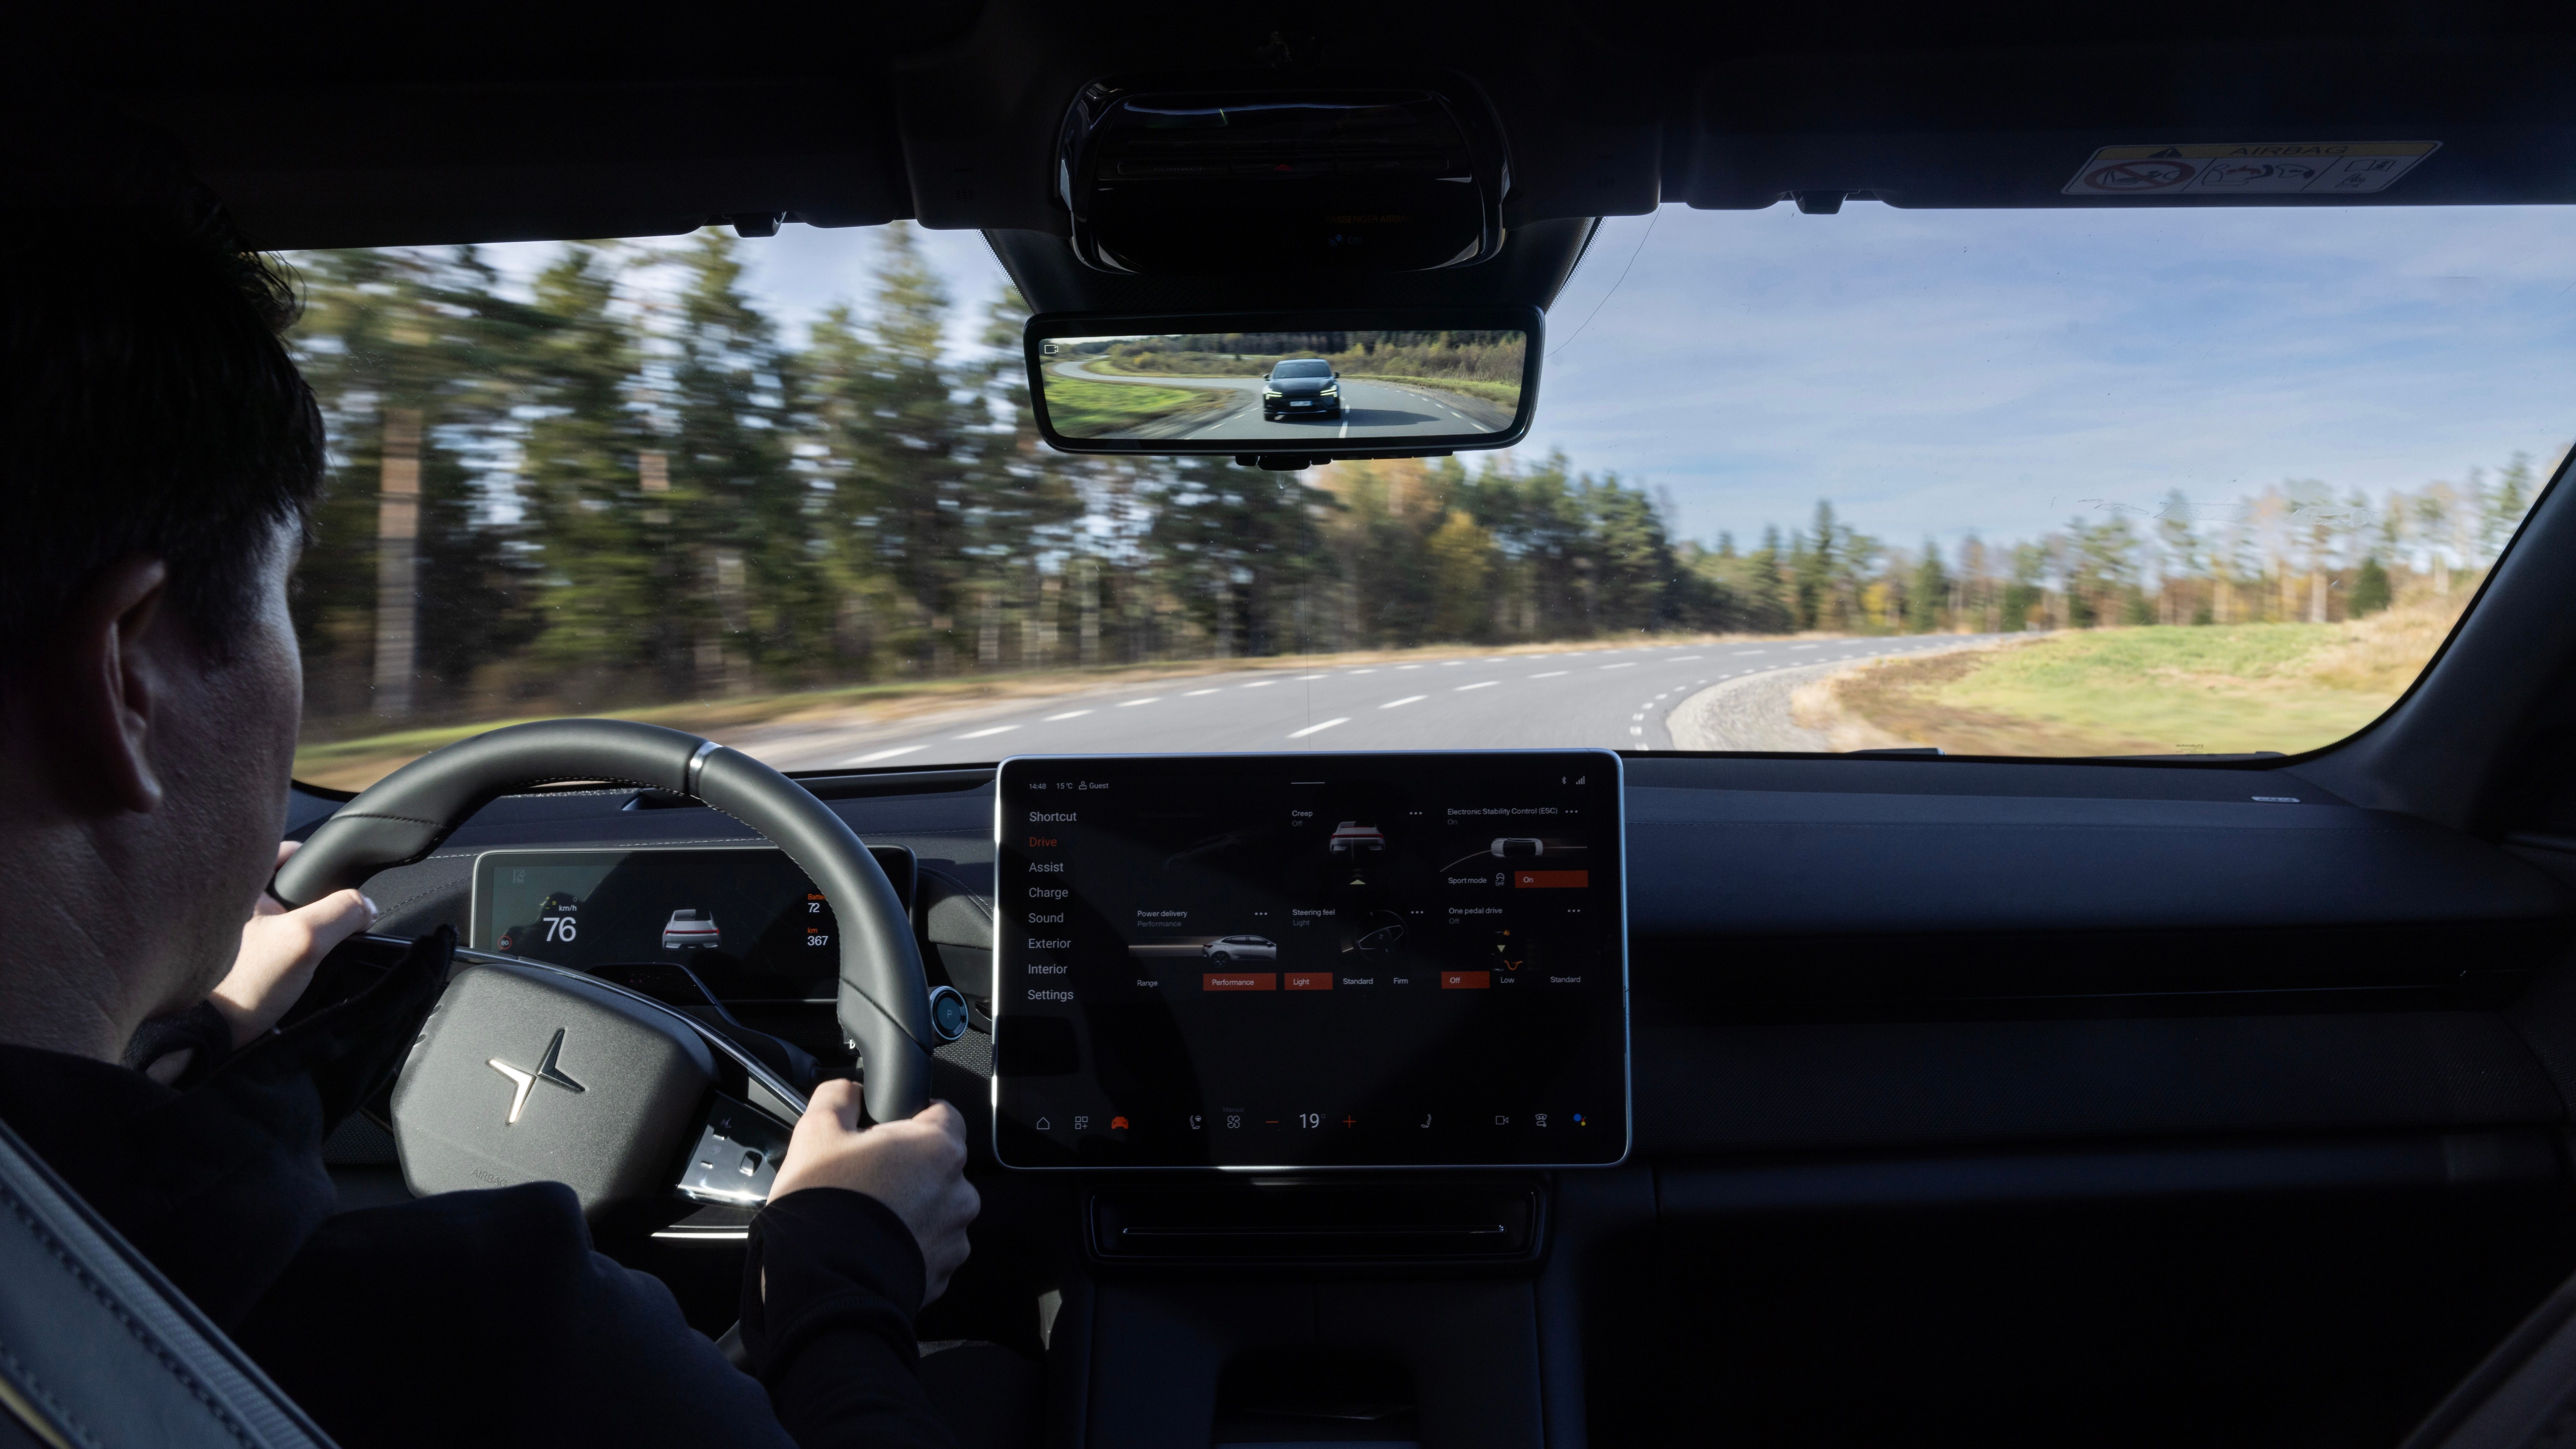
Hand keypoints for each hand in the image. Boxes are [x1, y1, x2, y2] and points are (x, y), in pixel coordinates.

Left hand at [212, 841, 377, 1047]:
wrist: (200, 1035)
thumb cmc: (242, 982)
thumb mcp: (304, 939)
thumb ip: (342, 912)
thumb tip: (365, 906)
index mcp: (235, 883)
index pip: (283, 852)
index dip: (314, 863)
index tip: (332, 882)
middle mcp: (221, 902)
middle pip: (278, 886)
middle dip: (303, 901)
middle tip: (320, 923)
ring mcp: (217, 932)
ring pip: (269, 917)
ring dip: (288, 928)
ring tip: (303, 949)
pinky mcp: (218, 960)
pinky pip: (258, 943)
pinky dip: (273, 950)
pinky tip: (280, 969)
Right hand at [769, 1082, 978, 1304]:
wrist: (824, 1285)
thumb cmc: (826, 1207)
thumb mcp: (816, 1133)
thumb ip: (838, 1097)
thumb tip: (848, 1089)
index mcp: (938, 1148)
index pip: (944, 1114)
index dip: (913, 1117)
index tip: (888, 1129)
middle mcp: (959, 1192)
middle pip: (938, 1166)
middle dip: (908, 1169)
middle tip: (866, 1180)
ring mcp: (954, 1237)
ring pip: (935, 1210)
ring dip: (911, 1211)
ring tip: (868, 1219)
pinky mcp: (942, 1274)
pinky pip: (929, 1250)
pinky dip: (908, 1247)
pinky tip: (874, 1247)